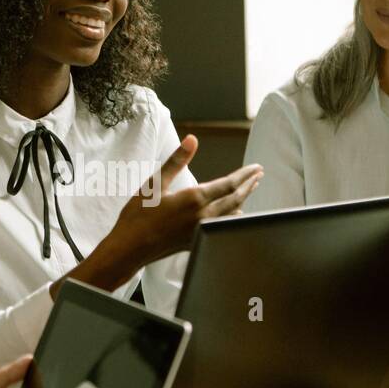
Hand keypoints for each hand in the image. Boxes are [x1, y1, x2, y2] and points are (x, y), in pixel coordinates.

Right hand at [112, 135, 262, 262]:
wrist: (129, 249)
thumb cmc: (138, 215)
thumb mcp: (155, 183)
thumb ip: (176, 160)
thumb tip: (192, 139)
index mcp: (194, 199)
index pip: (229, 184)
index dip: (245, 175)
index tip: (256, 167)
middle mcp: (202, 216)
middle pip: (235, 198)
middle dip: (249, 185)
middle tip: (259, 175)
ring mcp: (201, 231)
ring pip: (231, 213)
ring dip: (243, 199)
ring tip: (250, 190)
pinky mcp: (195, 241)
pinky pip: (222, 226)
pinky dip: (232, 216)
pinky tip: (235, 214)